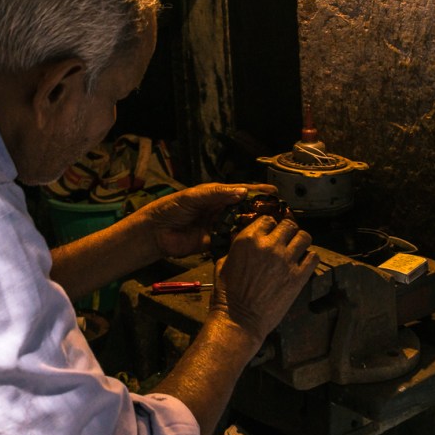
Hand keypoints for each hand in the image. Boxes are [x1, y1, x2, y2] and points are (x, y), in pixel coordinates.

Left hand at [138, 183, 275, 258]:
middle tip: (278, 213)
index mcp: (216, 195)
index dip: (258, 192)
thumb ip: (216, 194)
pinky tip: (254, 242)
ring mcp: (218, 227)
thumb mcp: (194, 197)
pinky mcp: (214, 243)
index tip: (275, 193)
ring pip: (240, 226)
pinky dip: (241, 241)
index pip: (241, 192)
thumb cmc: (172, 208)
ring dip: (253, 226)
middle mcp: (220, 210)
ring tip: (271, 227)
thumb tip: (242, 192)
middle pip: (244, 209)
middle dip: (260, 210)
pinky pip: (231, 241)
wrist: (156, 232)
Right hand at [210, 215, 317, 343]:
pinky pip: (313, 257)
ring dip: (300, 241)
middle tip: (285, 239)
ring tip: (296, 249)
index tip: (270, 233)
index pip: (267, 220)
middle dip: (287, 230)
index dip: (269, 226)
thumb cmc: (227, 294)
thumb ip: (237, 248)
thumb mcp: (223, 263)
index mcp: (248, 240)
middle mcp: (269, 246)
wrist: (239, 320)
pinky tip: (303, 263)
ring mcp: (286, 261)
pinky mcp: (298, 277)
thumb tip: (244, 240)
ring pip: (304, 237)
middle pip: (289, 224)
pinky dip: (310, 258)